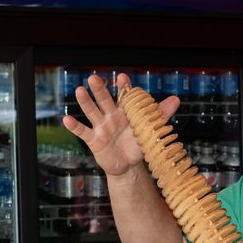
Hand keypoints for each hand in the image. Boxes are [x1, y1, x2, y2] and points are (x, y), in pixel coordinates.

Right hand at [62, 73, 179, 176]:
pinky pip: (83, 132)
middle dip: (100, 89)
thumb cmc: (139, 144)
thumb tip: (176, 99)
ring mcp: (101, 127)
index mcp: (125, 112)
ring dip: (85, 102)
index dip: (123, 87)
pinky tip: (66, 119)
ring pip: (92, 112)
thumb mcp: (150, 130)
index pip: (124, 96)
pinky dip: (74, 126)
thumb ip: (161, 114)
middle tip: (94, 77)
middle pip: (104, 100)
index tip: (123, 77)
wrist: (128, 165)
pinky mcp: (94, 140)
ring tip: (79, 91)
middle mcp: (111, 116)